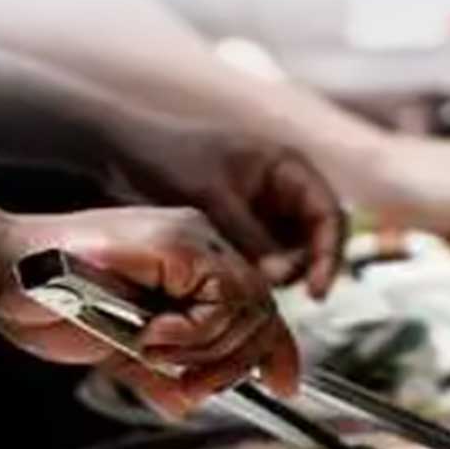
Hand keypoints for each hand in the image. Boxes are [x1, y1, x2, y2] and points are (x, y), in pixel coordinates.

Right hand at [0, 207, 300, 417]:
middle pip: (261, 308)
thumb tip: (185, 404)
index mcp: (187, 259)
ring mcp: (187, 238)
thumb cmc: (43, 302)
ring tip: (155, 353)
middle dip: (236, 362)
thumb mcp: (113, 347)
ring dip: (207, 351)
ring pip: (246, 308)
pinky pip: (218, 300)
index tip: (283, 385)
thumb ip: (155, 371)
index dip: (275, 349)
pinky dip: (191, 333)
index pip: (255, 305)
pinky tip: (150, 336)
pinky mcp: (173, 244)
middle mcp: (197, 242)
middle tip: (192, 386)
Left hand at [99, 121, 345, 297]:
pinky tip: (230, 286)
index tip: (316, 292)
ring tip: (242, 286)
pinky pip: (260, 261)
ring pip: (287, 257)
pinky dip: (253, 277)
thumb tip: (281, 279)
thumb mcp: (212, 198)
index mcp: (286, 168)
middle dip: (299, 269)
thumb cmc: (167, 160)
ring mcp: (261, 213)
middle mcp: (281, 191)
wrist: (120, 156)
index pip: (329, 215)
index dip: (329, 255)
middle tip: (267, 290)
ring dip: (274, 277)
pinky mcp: (238, 232)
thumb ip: (250, 237)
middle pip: (314, 241)